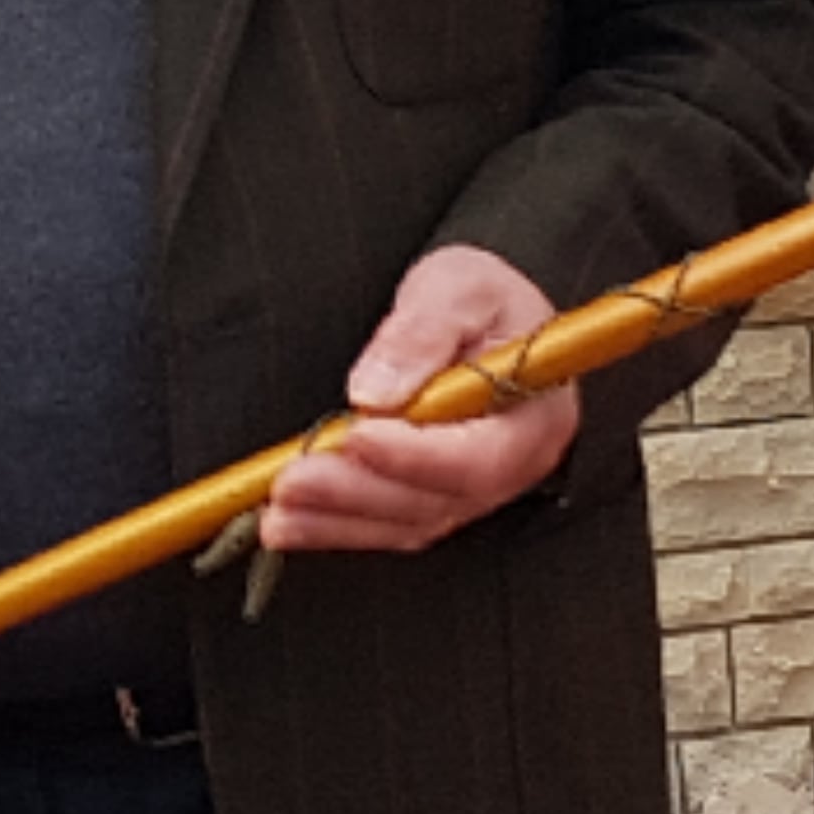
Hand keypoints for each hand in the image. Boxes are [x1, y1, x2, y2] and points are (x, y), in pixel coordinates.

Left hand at [262, 245, 582, 553]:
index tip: (359, 435)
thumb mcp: (460, 286)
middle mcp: (511, 468)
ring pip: (404, 522)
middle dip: (358, 492)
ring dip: (335, 519)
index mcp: (535, 416)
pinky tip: (286, 522)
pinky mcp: (434, 500)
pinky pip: (385, 525)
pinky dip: (333, 527)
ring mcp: (471, 492)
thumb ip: (423, 331)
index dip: (417, 456)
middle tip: (295, 479)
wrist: (483, 313)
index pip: (481, 458)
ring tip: (277, 506)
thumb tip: (374, 391)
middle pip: (436, 501)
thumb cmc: (484, 298)